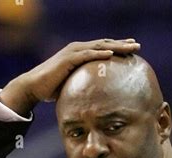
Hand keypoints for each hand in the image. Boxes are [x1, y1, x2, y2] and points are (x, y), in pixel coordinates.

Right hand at [0, 38, 140, 114]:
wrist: (34, 87)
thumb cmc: (52, 89)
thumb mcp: (73, 86)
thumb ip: (84, 87)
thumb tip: (96, 100)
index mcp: (81, 54)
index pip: (103, 48)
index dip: (118, 48)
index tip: (132, 50)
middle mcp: (78, 49)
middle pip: (105, 44)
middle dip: (122, 44)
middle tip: (137, 45)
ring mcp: (73, 52)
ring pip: (99, 46)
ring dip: (116, 46)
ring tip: (130, 47)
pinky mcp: (68, 59)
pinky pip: (87, 54)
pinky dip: (99, 53)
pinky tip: (111, 54)